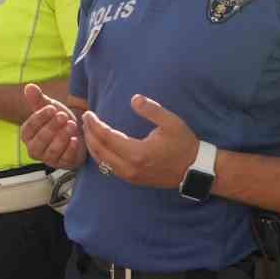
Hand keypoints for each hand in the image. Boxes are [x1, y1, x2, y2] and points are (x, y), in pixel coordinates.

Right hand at [19, 84, 85, 169]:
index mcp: (28, 135)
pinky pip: (66, 159)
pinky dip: (71, 149)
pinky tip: (76, 140)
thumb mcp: (50, 108)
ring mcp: (50, 159)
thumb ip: (38, 99)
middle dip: (52, 128)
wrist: (79, 130)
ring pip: (52, 151)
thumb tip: (29, 86)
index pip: (29, 128)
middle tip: (63, 116)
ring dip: (62, 137)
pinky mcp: (64, 164)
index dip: (40, 118)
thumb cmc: (59, 120)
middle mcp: (35, 149)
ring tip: (72, 125)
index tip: (51, 108)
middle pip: (40, 141)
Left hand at [79, 95, 195, 188]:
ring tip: (88, 131)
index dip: (94, 124)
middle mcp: (130, 168)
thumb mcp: (171, 122)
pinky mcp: (133, 179)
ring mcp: (130, 176)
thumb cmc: (184, 144)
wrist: (194, 169)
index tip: (89, 113)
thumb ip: (151, 110)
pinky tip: (99, 146)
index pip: (106, 137)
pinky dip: (100, 156)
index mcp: (137, 153)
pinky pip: (109, 168)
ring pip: (101, 162)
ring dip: (92, 146)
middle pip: (99, 151)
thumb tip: (134, 98)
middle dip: (89, 134)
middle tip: (85, 119)